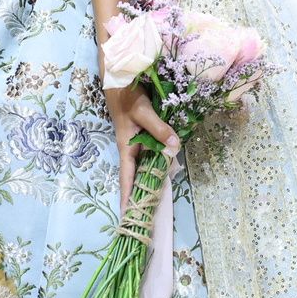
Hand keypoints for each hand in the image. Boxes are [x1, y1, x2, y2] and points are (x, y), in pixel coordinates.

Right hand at [103, 79, 177, 215]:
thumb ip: (159, 130)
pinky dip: (158, 162)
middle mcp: (131, 150)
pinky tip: (166, 167)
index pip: (127, 179)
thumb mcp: (144, 113)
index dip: (127, 198)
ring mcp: (137, 143)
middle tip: (147, 214)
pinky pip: (151, 153)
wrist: (121, 80)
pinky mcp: (143, 136)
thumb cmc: (128, 97)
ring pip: (146, 165)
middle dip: (141, 194)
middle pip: (137, 176)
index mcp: (126, 149)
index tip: (128, 217)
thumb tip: (175, 148)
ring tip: (156, 200)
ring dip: (151, 180)